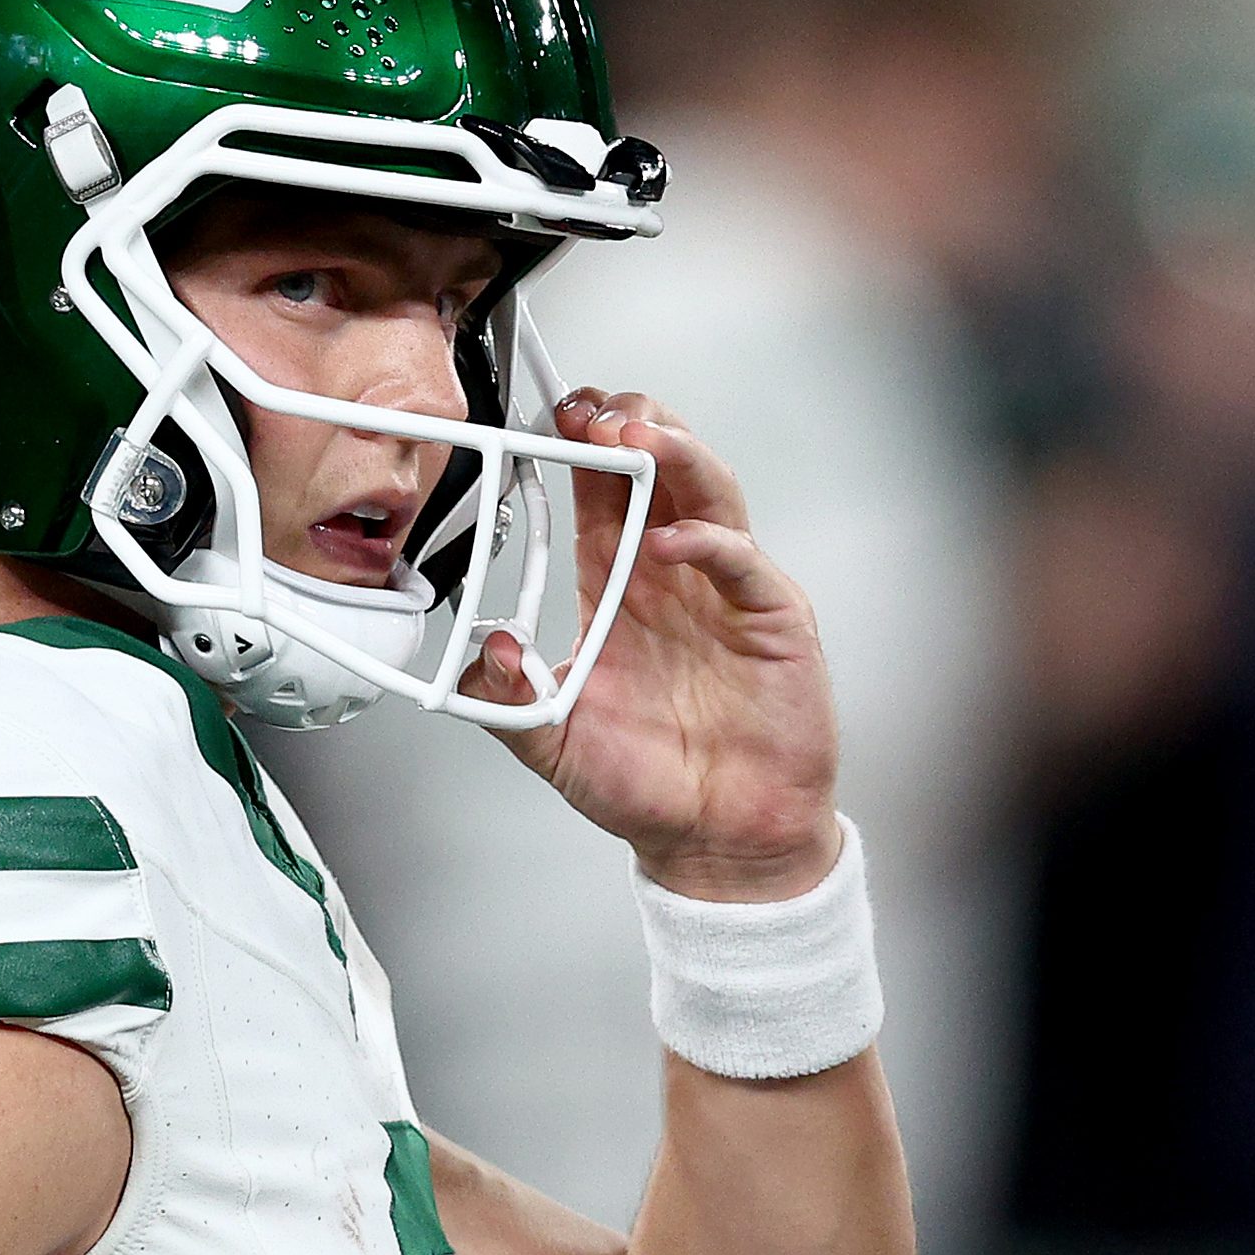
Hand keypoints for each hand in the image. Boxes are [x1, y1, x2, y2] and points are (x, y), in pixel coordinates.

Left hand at [457, 390, 841, 901]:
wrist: (715, 841)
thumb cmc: (643, 784)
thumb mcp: (550, 741)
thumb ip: (505, 698)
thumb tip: (482, 647)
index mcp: (619, 584)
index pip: (602, 492)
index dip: (580, 448)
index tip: (549, 417)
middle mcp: (673, 574)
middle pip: (661, 469)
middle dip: (629, 427)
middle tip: (593, 412)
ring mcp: (726, 591)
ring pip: (710, 494)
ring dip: (676, 457)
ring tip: (636, 438)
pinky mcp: (772, 621)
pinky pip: (745, 565)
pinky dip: (713, 543)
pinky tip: (675, 540)